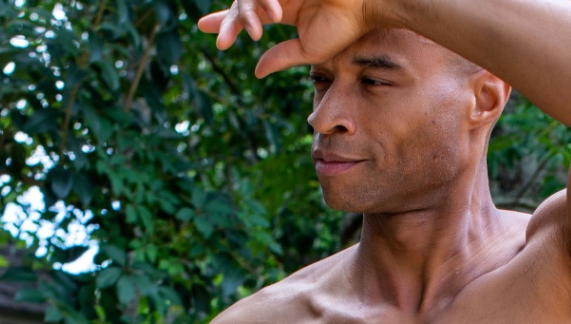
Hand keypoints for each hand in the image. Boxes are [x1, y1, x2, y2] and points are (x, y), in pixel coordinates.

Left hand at [197, 0, 381, 77]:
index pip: (250, 14)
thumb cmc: (344, 27)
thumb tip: (256, 71)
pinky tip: (265, 17)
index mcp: (285, 9)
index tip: (204, 27)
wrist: (365, 5)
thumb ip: (281, 57)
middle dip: (226, 20)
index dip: (228, 21)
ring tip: (239, 36)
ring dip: (242, 17)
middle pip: (243, 2)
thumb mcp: (308, 49)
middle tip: (211, 34)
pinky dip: (260, 4)